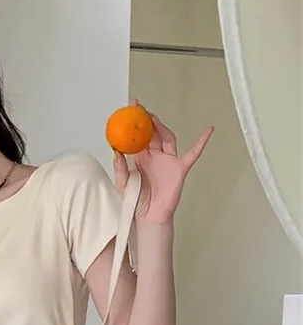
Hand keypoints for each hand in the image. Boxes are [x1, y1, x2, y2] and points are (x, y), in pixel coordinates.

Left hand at [111, 100, 212, 224]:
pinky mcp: (180, 168)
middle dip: (147, 119)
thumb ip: (120, 166)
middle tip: (139, 107)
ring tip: (153, 117)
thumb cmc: (137, 202)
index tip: (129, 107)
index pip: (138, 136)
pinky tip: (209, 130)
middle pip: (153, 132)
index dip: (135, 122)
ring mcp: (169, 161)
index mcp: (141, 158)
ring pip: (167, 138)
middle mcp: (155, 156)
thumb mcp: (123, 183)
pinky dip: (201, 142)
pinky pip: (193, 153)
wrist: (149, 217)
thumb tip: (115, 149)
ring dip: (161, 127)